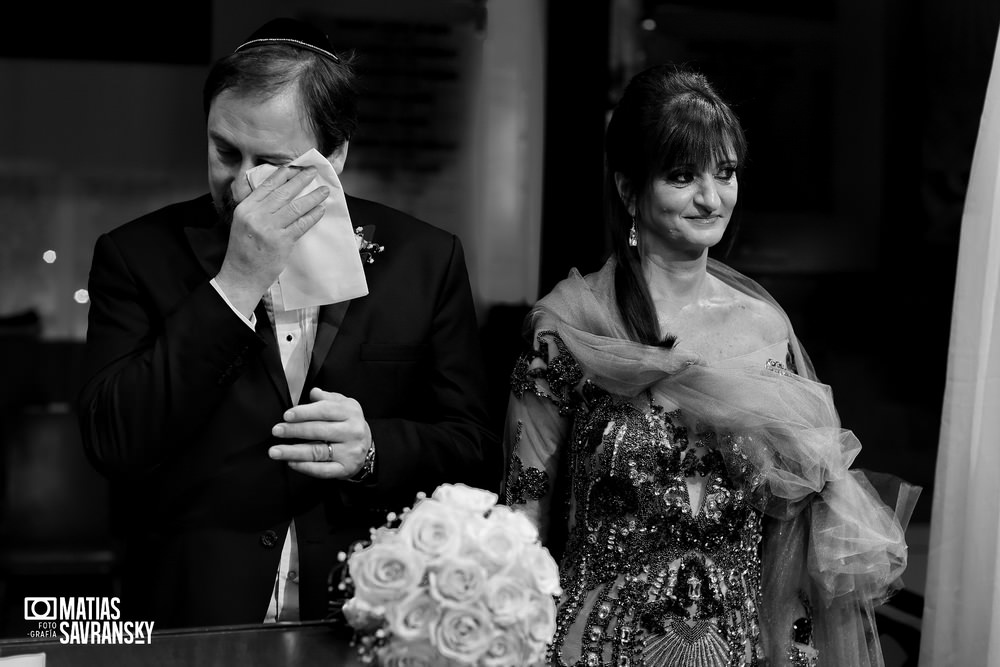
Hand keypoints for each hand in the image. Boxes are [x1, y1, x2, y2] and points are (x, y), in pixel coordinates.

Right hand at [216, 166, 328, 315]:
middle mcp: (257, 215)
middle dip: (301, 179)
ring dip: (313, 197)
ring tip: (324, 190)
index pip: (267, 185)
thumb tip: (277, 192)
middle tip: (313, 171)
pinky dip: (313, 216)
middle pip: (283, 192)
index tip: (295, 168)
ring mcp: (270, 228)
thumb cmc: (243, 250)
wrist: (241, 275)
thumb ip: (256, 207)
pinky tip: (321, 210)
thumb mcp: (242, 222)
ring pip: (296, 206)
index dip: (283, 175)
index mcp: (245, 208)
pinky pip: (301, 224)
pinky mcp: (282, 241)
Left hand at [268, 387, 371, 478]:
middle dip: (294, 430)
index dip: (304, 412)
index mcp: (351, 413)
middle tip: (277, 431)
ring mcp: (349, 452)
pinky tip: (291, 462)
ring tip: (276, 451)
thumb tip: (313, 392)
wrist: (367, 447)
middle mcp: (352, 432)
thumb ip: (327, 398)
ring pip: (318, 452)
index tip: (287, 416)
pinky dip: (305, 467)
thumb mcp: (344, 406)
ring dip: (293, 452)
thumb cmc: (350, 424)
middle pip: (319, 431)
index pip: (325, 411)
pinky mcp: (345, 469)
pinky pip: (322, 470)